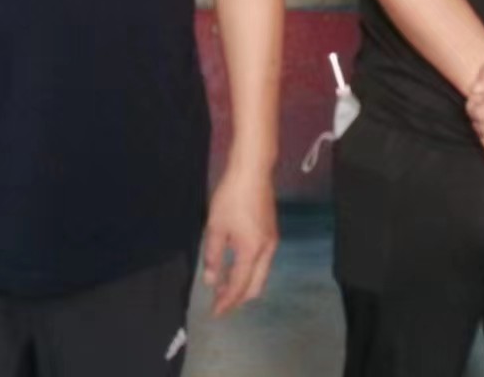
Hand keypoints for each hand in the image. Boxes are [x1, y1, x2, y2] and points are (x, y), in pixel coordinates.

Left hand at [201, 162, 277, 317]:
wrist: (252, 171)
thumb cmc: (230, 197)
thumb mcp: (215, 227)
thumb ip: (212, 256)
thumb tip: (210, 281)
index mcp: (252, 251)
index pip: (238, 286)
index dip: (226, 302)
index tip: (214, 312)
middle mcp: (267, 251)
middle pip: (255, 287)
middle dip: (238, 299)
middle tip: (220, 305)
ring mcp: (272, 242)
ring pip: (261, 276)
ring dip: (244, 286)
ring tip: (225, 288)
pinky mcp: (271, 233)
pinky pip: (263, 264)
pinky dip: (250, 273)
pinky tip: (236, 267)